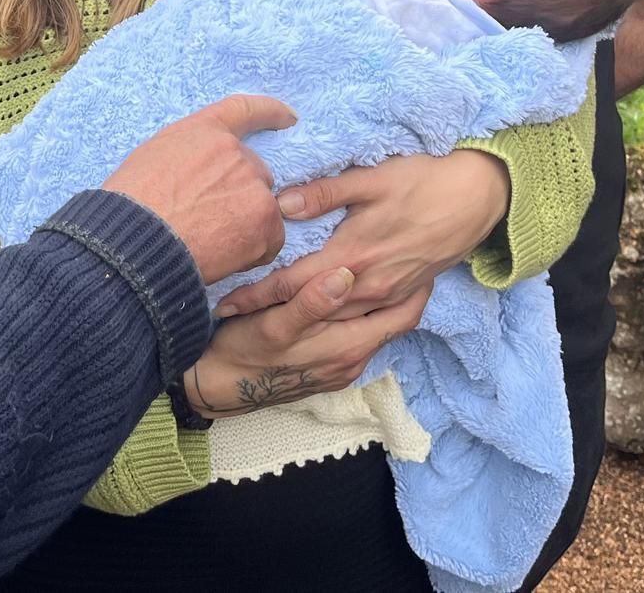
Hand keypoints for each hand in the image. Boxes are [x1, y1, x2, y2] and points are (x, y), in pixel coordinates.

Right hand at [102, 94, 295, 282]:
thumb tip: (203, 174)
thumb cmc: (132, 206)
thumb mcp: (153, 158)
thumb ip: (188, 155)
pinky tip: (225, 257)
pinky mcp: (265, 219)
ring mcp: (253, 185)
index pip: (245, 110)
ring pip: (263, 206)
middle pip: (255, 171)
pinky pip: (272, 237)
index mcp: (204, 132)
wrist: (136, 242)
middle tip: (214, 221)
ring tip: (212, 243)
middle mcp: (234, 152)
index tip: (288, 118)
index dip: (270, 112)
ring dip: (246, 223)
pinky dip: (254, 250)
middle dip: (241, 194)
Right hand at [184, 267, 430, 416]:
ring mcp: (341, 367)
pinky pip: (357, 338)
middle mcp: (352, 360)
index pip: (403, 316)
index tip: (425, 258)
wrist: (219, 388)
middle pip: (394, 324)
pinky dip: (363, 316)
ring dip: (383, 304)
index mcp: (347, 345)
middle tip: (409, 255)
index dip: (419, 288)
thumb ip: (312, 301)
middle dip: (405, 292)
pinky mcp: (326, 368)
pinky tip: (350, 298)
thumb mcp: (274, 324)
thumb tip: (347, 274)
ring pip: (375, 330)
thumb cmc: (244, 351)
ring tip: (384, 268)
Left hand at [214, 151, 508, 319]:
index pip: (292, 284)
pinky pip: (362, 323)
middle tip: (228, 324)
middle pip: (308, 310)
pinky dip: (334, 327)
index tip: (223, 307)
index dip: (255, 297)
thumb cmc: (421, 181)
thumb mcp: (370, 180)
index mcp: (352, 256)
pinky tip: (315, 328)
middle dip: (269, 318)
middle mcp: (367, 286)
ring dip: (300, 326)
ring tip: (260, 329)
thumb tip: (280, 203)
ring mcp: (388, 296)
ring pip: (333, 322)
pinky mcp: (404, 298)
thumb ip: (323, 195)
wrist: (477, 198)